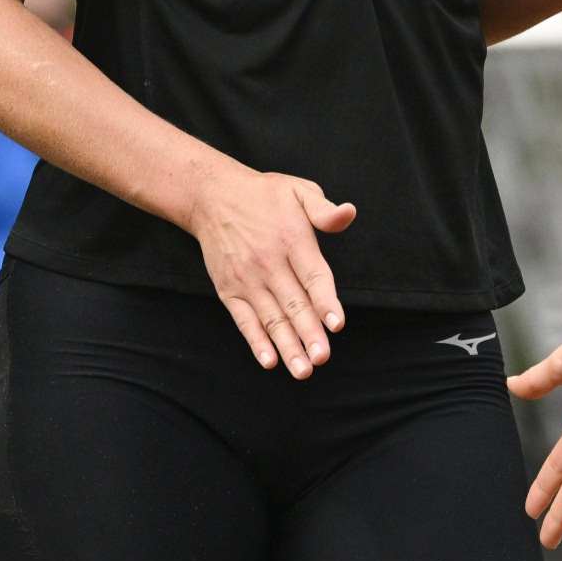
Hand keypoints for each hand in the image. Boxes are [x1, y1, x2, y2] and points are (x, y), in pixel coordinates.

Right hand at [189, 165, 354, 378]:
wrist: (212, 196)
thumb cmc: (264, 196)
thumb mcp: (298, 190)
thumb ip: (324, 209)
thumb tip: (349, 213)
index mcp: (292, 239)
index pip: (312, 275)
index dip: (325, 301)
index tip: (336, 324)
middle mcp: (269, 262)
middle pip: (293, 304)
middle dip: (308, 334)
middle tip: (321, 358)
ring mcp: (247, 279)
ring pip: (271, 318)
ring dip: (287, 346)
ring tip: (302, 370)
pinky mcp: (229, 290)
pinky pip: (244, 320)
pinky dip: (256, 341)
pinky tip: (269, 360)